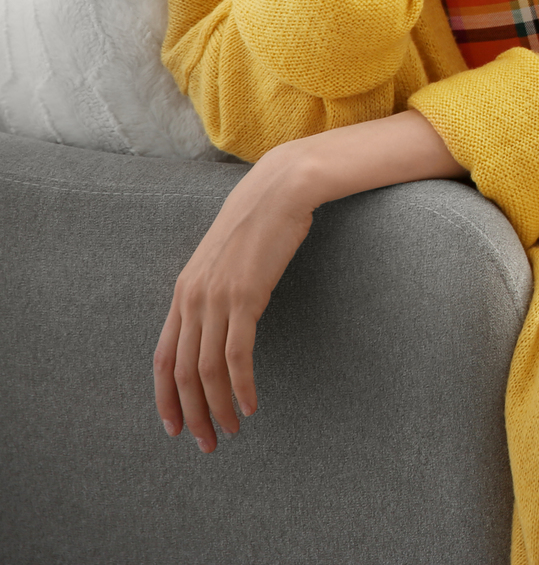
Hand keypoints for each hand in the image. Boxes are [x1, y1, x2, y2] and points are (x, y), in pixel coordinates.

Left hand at [153, 146, 317, 452]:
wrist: (281, 189)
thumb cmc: (261, 223)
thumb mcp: (228, 260)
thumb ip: (215, 290)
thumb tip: (220, 320)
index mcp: (183, 292)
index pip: (163, 357)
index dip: (165, 398)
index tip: (176, 427)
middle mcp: (192, 298)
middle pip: (183, 372)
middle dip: (192, 413)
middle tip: (208, 443)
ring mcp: (216, 298)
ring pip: (207, 369)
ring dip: (218, 407)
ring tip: (232, 429)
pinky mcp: (245, 297)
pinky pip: (237, 354)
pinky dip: (241, 385)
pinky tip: (251, 404)